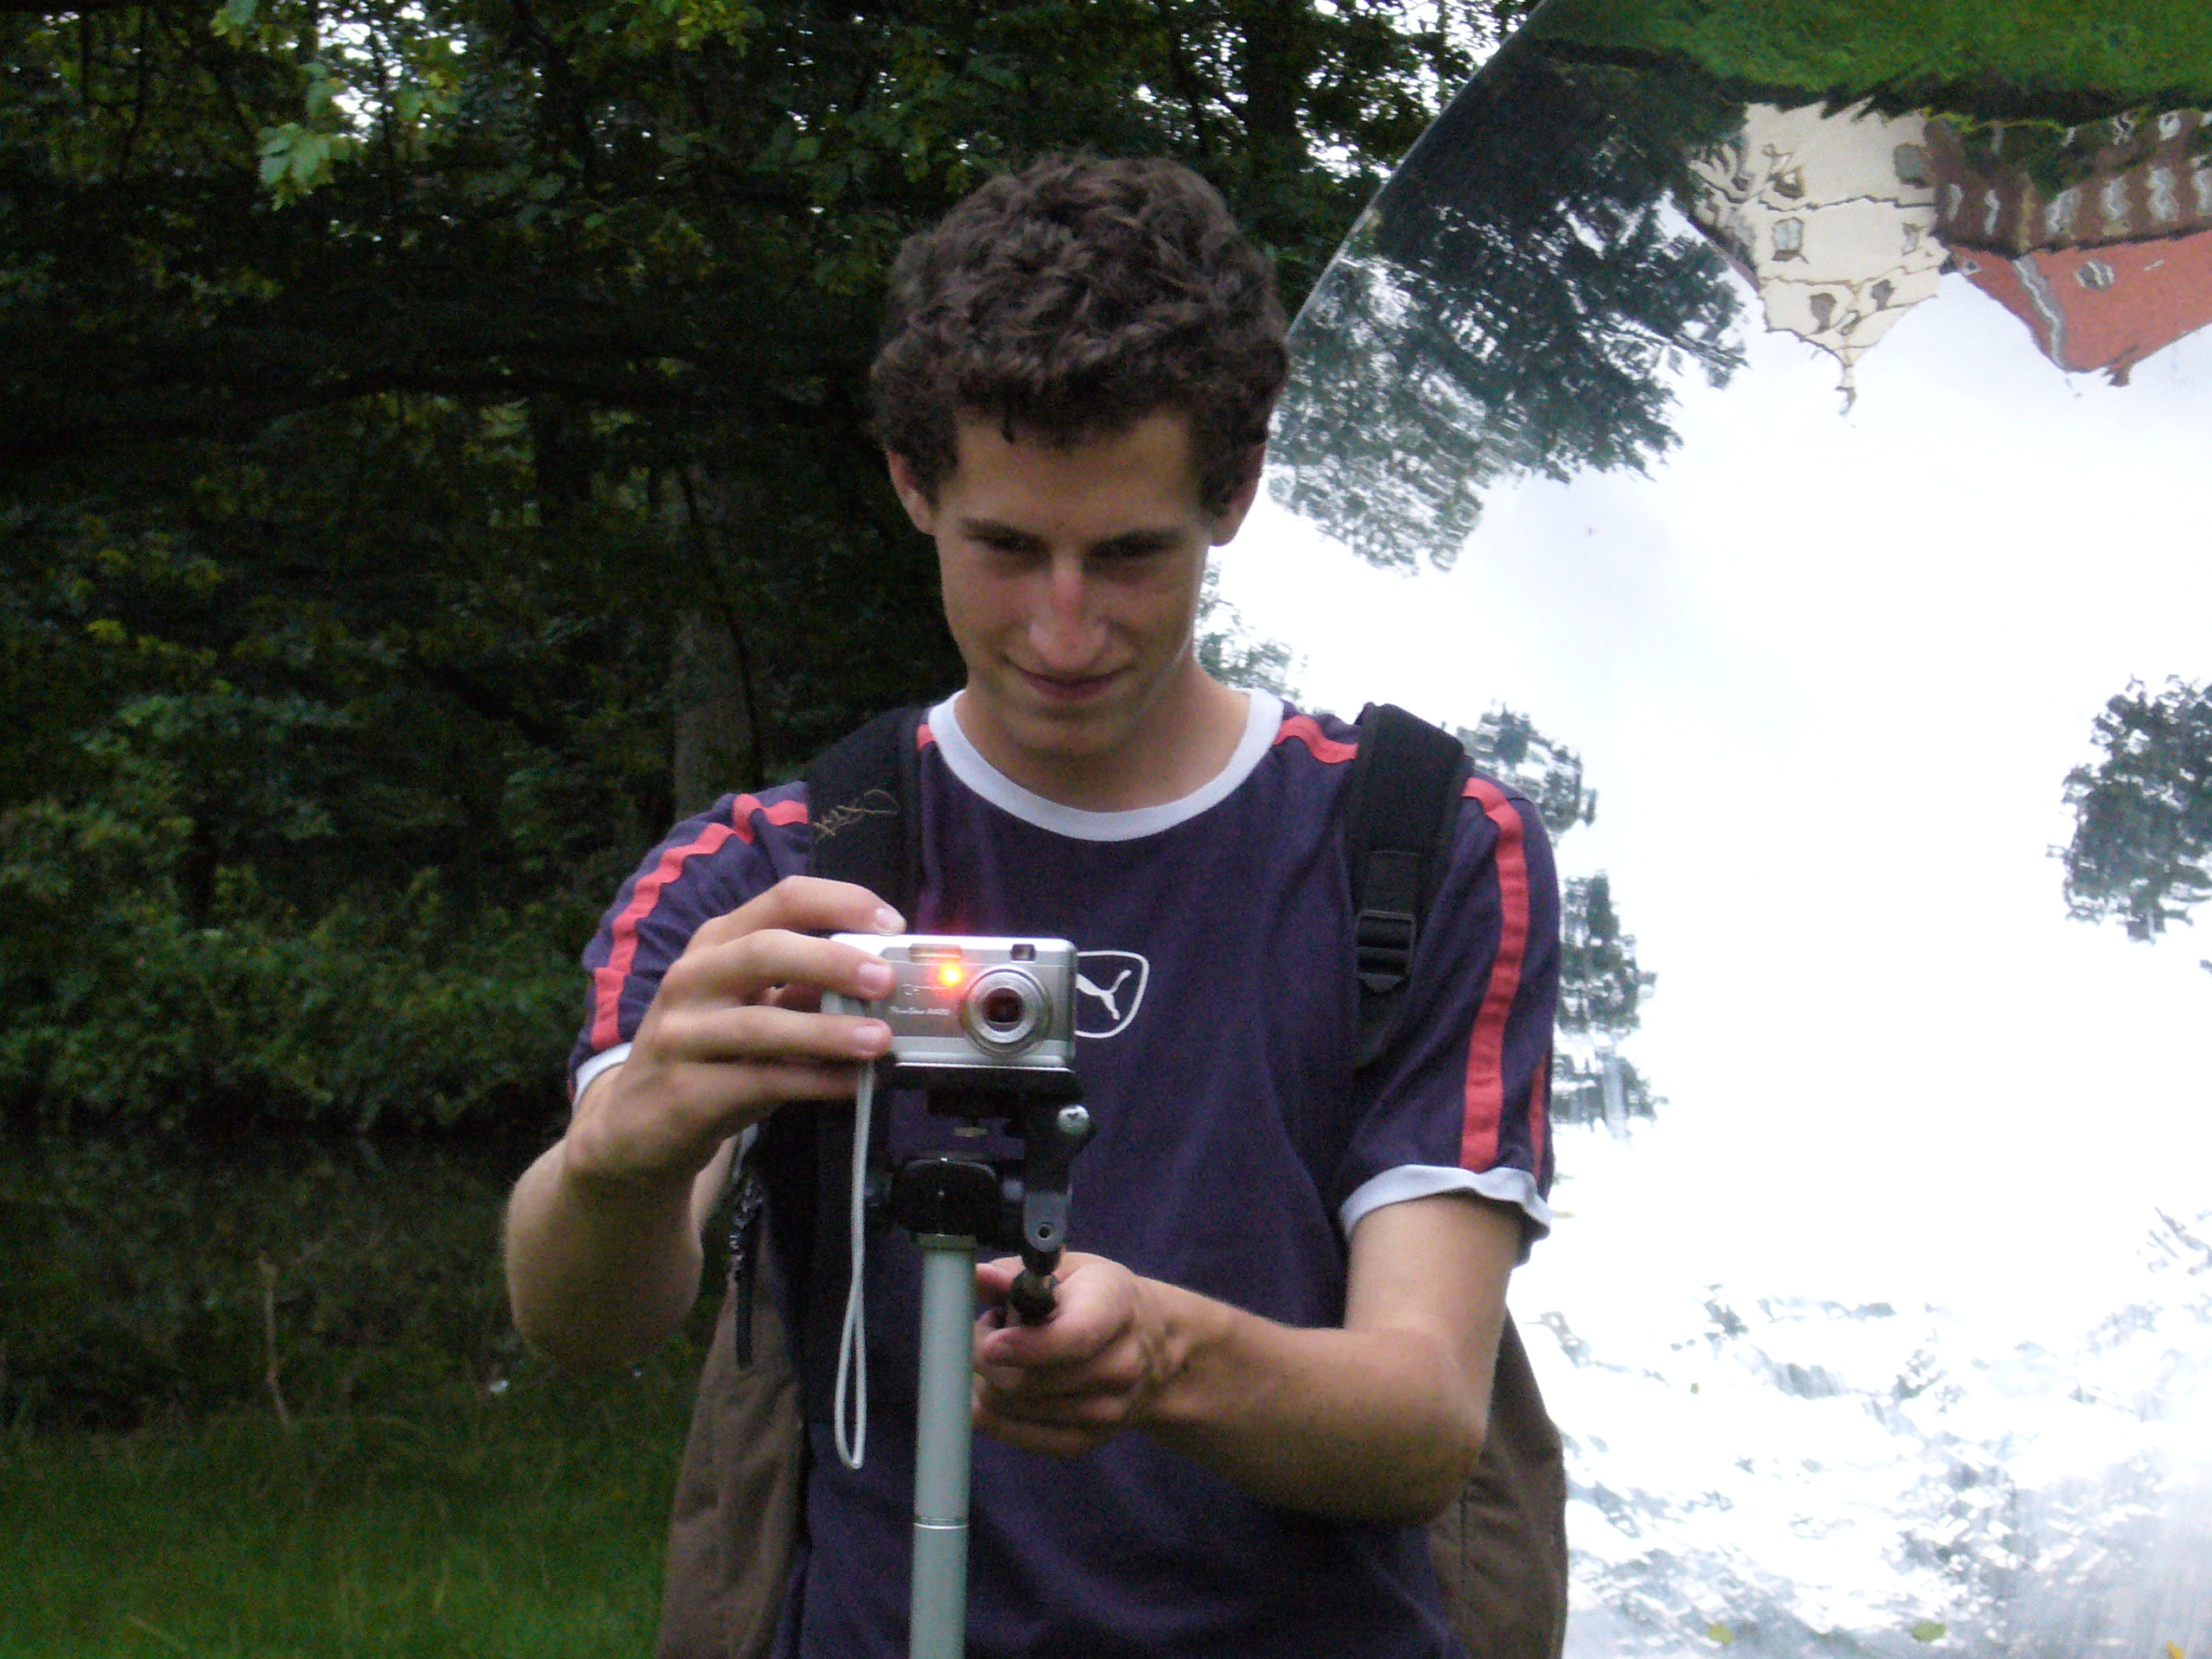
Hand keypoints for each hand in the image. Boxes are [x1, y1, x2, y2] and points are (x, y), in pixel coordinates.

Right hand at [564, 876, 904, 1190]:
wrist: (635, 1127)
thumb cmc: (710, 1054)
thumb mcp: (753, 1008)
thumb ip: (804, 989)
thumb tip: (881, 976)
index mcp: (716, 943)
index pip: (781, 899)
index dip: (840, 904)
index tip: (890, 924)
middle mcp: (692, 978)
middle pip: (764, 951)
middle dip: (831, 961)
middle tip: (885, 981)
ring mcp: (681, 1035)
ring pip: (759, 1024)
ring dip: (827, 1031)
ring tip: (879, 1041)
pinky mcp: (685, 1092)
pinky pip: (758, 1082)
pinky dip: (811, 1082)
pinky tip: (849, 1085)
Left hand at [970, 1253, 1175, 1457]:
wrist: (1155, 1348)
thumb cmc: (1100, 1299)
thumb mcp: (1070, 1269)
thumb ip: (1018, 1272)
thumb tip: (978, 1277)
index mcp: (1117, 1309)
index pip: (1075, 1338)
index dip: (1026, 1346)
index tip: (990, 1343)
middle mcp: (1121, 1366)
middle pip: (1028, 1381)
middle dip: (984, 1354)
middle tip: (987, 1328)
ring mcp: (1105, 1412)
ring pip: (1011, 1408)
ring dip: (986, 1378)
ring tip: (1003, 1351)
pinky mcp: (1084, 1442)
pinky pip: (1013, 1434)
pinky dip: (990, 1409)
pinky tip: (1000, 1380)